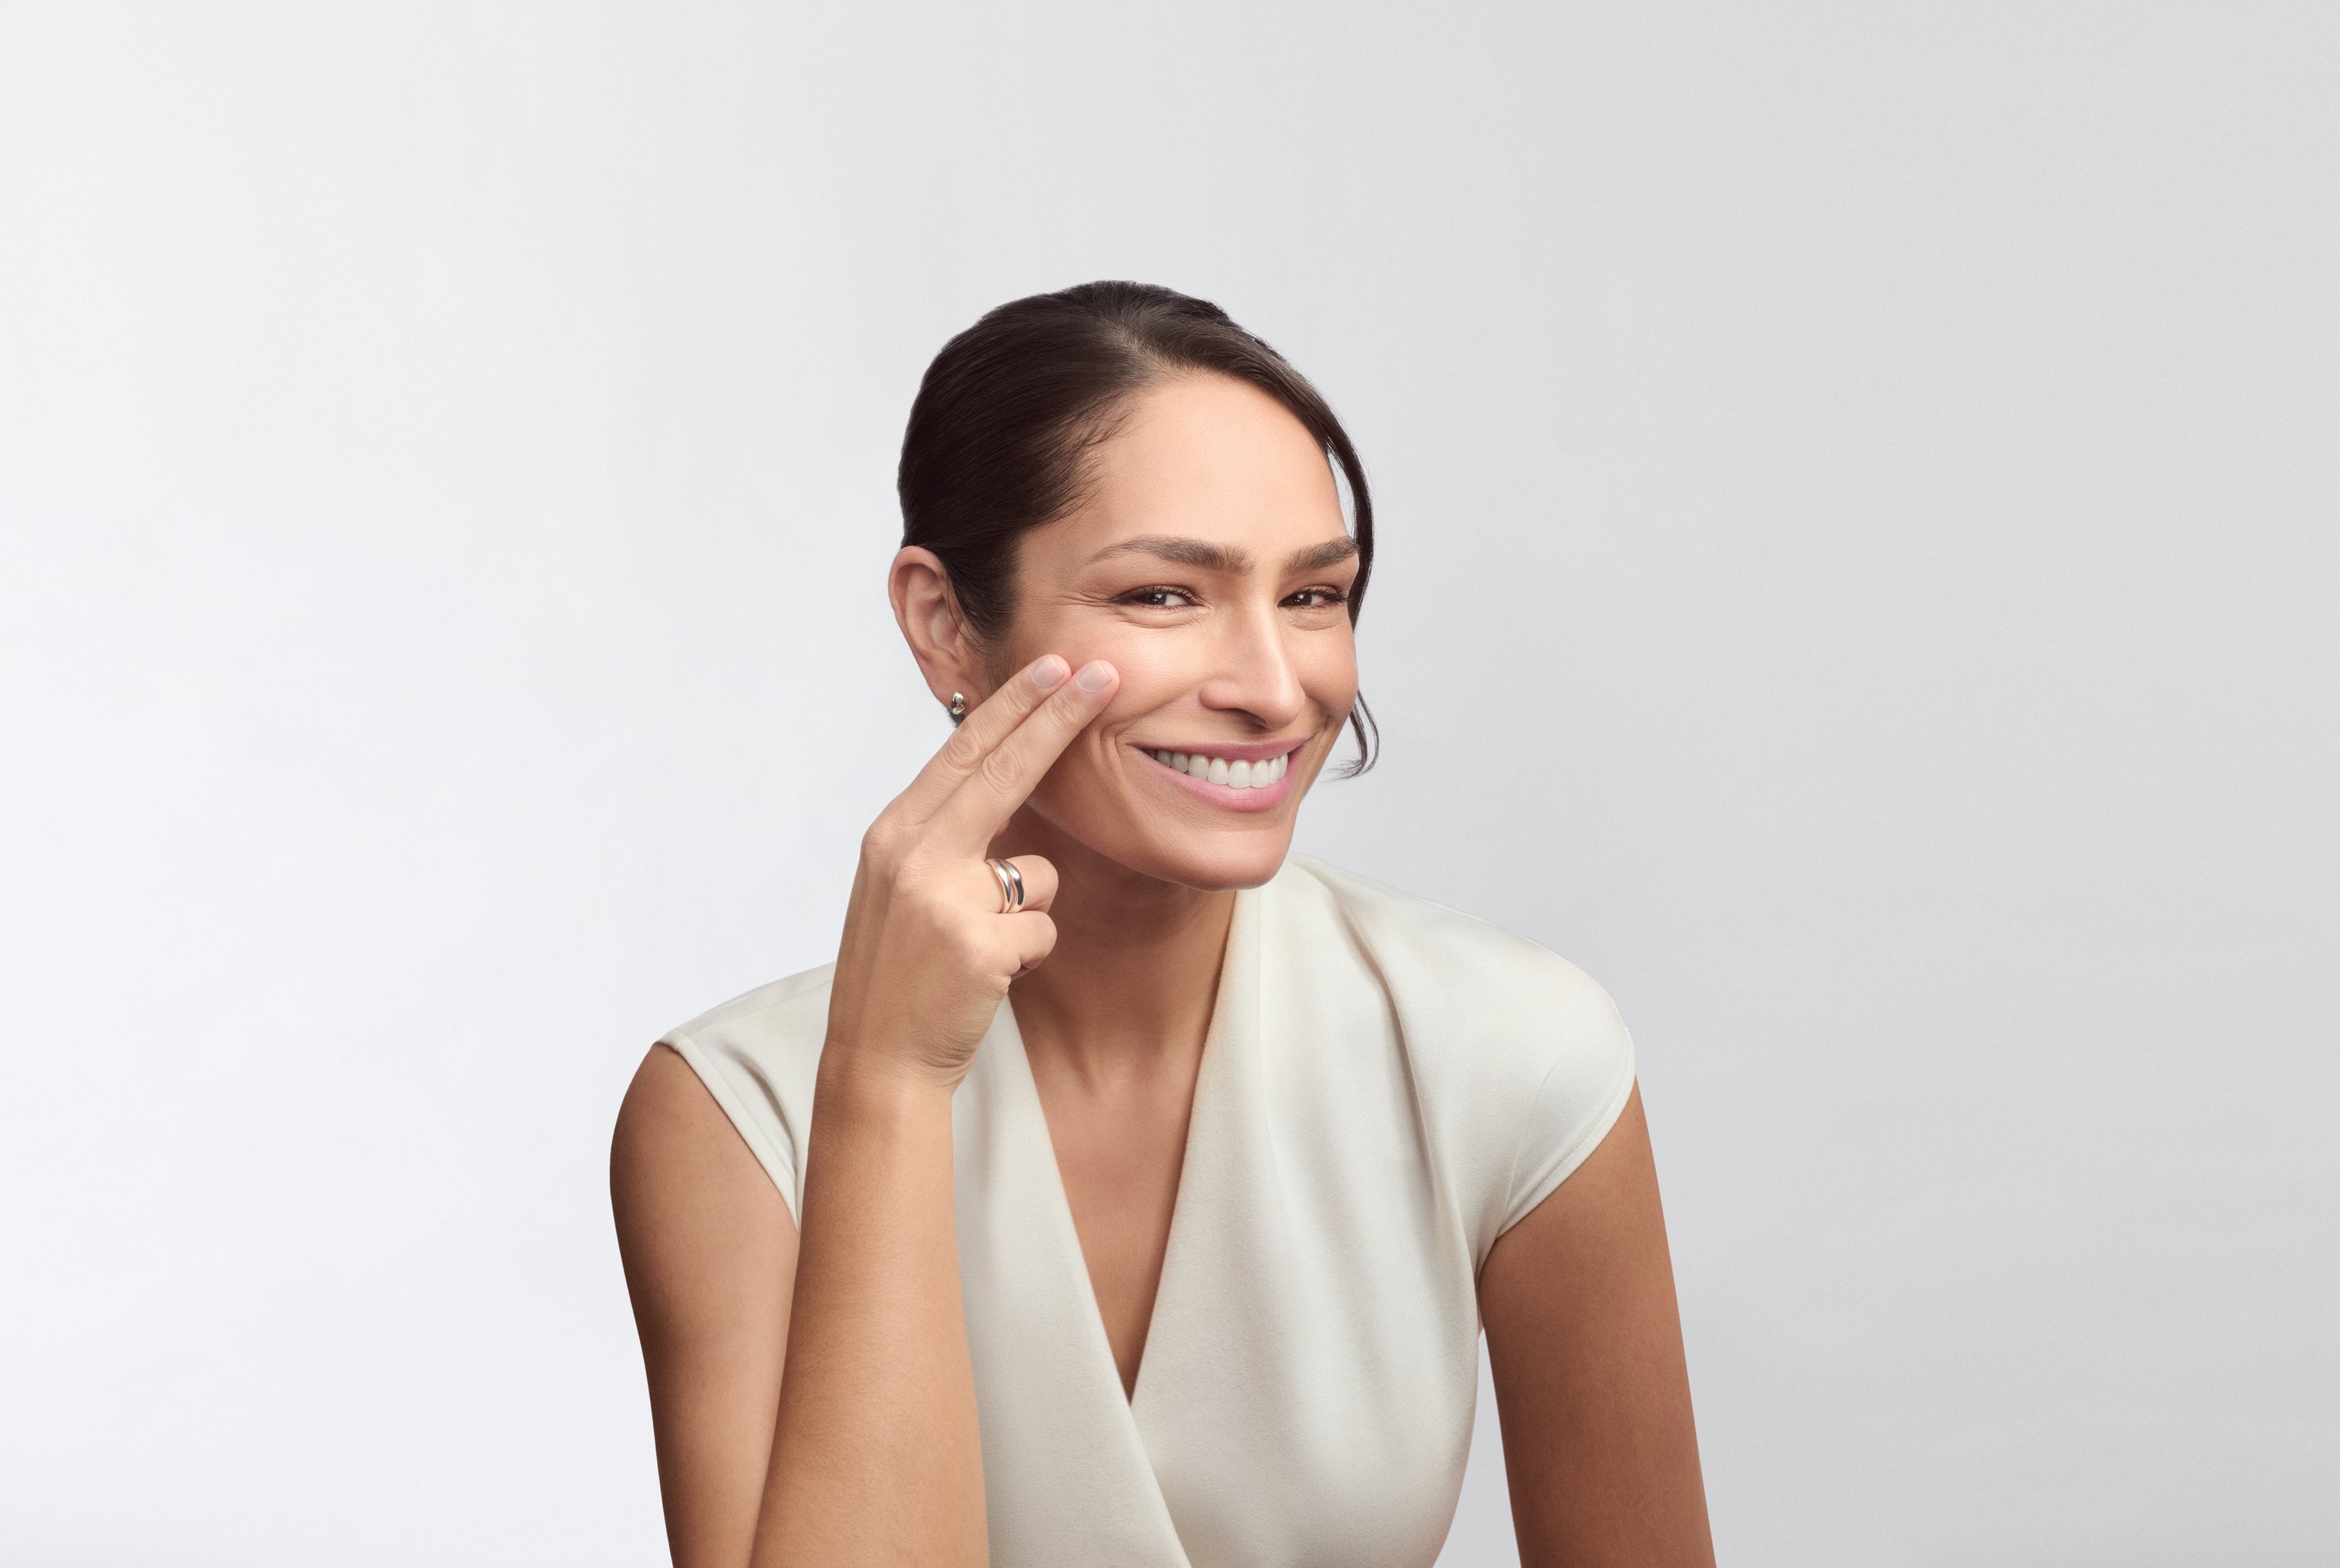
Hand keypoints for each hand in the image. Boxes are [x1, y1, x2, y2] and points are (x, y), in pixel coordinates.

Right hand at [821, 654, 1120, 1092]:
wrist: (876, 1060)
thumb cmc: (900, 972)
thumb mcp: (906, 888)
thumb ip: (947, 835)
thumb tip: (1006, 780)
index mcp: (894, 833)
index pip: (964, 752)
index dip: (1014, 705)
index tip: (1055, 665)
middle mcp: (912, 853)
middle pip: (1003, 769)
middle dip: (1058, 716)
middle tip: (1104, 672)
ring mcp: (943, 897)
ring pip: (1038, 871)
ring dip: (1026, 911)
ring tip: (977, 949)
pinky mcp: (978, 944)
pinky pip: (1043, 928)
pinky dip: (1028, 955)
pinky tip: (986, 979)